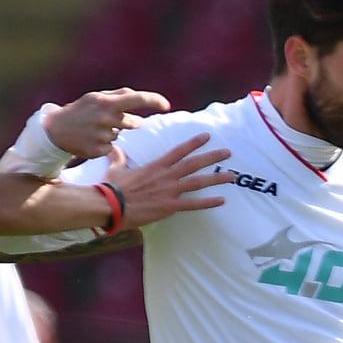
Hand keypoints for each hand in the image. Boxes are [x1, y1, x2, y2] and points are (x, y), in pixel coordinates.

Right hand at [43, 88, 170, 159]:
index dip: (155, 100)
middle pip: (134, 123)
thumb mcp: (96, 97)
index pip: (138, 99)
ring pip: (121, 136)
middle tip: (108, 120)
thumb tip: (138, 96)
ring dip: (113, 133)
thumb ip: (118, 95)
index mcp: (107, 103)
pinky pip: (112, 148)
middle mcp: (106, 119)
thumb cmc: (79, 110)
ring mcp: (102, 136)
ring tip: (94, 130)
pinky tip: (90, 140)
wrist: (54, 130)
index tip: (166, 105)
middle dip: (128, 122)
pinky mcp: (98, 151)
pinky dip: (105, 144)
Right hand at [102, 134, 231, 230]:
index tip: (207, 136)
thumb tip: (113, 149)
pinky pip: (193, 204)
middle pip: (194, 163)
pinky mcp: (169, 206)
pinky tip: (222, 200)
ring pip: (198, 182)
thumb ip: (118, 158)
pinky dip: (208, 202)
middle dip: (212, 157)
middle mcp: (166, 176)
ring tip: (232, 176)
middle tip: (228, 153)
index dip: (194, 143)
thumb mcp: (115, 170)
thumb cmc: (111, 188)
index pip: (178, 151)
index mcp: (155, 166)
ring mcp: (169, 191)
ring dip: (216, 178)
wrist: (110, 205)